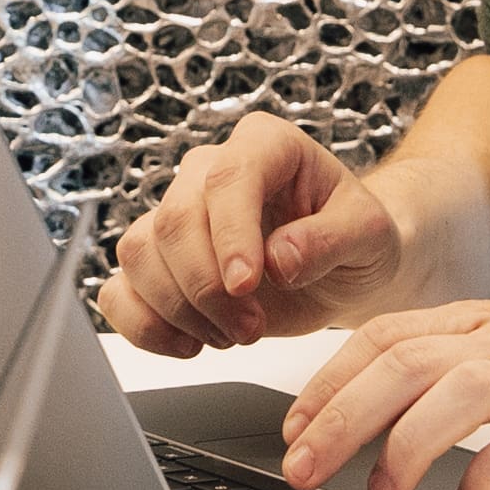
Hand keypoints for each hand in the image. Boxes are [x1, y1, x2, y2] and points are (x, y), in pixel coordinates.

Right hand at [101, 112, 409, 352]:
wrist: (344, 271)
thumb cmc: (357, 241)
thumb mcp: (370, 235)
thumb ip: (332, 239)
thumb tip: (279, 259)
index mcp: (265, 146)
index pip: (229, 177)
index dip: (230, 233)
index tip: (246, 286)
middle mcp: (209, 172)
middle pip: (174, 220)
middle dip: (207, 288)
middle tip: (251, 329)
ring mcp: (176, 215)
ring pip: (139, 253)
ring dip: (179, 309)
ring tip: (232, 335)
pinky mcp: (158, 262)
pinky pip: (119, 288)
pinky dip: (144, 325)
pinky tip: (189, 343)